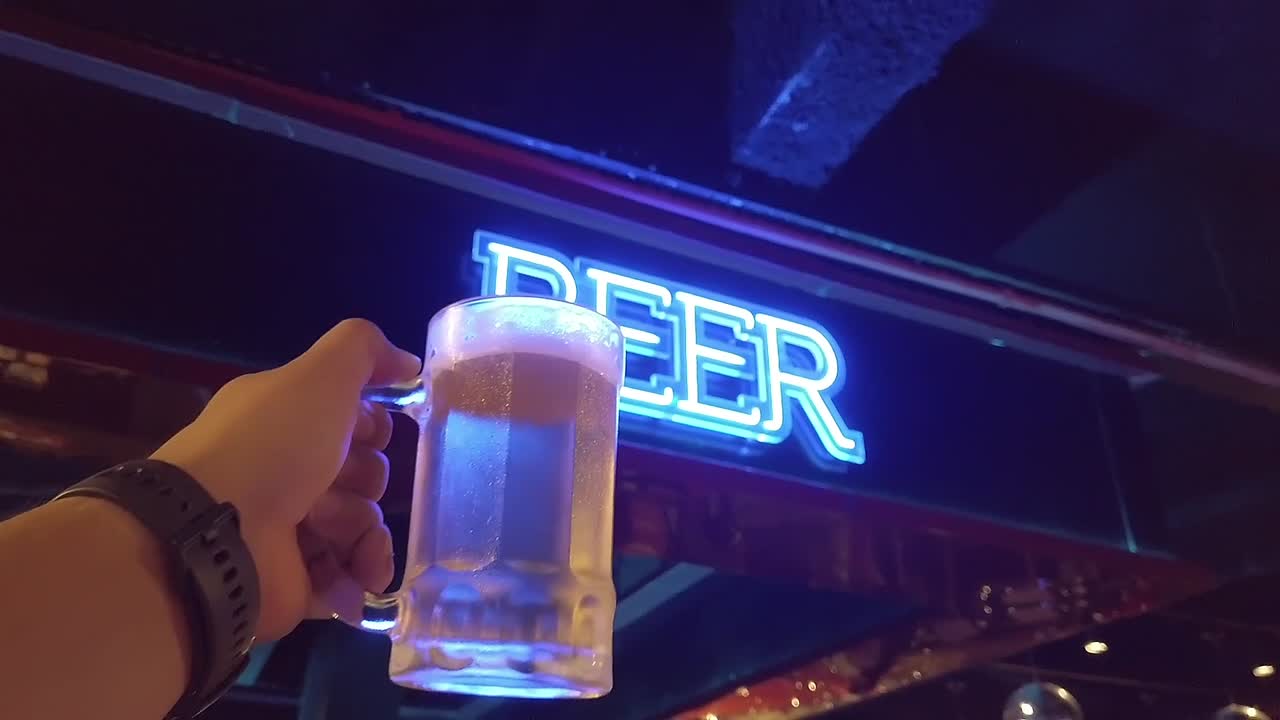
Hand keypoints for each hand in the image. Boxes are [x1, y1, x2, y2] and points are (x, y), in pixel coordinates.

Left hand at [150, 319, 421, 639]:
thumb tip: (409, 363)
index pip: (347, 421)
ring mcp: (288, 531)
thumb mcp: (320, 375)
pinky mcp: (296, 582)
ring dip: (368, 531)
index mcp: (283, 422)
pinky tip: (364, 572)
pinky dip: (363, 571)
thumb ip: (365, 350)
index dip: (371, 426)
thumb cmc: (271, 446)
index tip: (371, 432)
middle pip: (361, 475)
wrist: (215, 535)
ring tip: (348, 538)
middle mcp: (283, 473)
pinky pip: (350, 576)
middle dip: (367, 481)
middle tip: (343, 485)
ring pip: (360, 526)